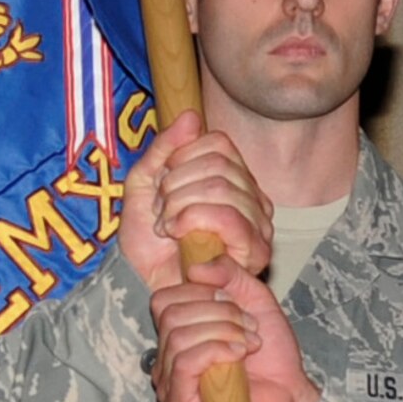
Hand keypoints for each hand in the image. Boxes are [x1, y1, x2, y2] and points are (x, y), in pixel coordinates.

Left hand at [118, 111, 272, 291]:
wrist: (146, 285)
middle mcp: (252, 198)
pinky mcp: (255, 250)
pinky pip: (227, 215)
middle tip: (162, 211)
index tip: (161, 185)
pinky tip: (177, 235)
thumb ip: (164, 150)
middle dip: (176, 185)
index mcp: (232, 179)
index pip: (218, 143)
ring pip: (220, 186)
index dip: (180, 158)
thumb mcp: (144, 186)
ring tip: (167, 227)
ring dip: (179, 205)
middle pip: (218, 163)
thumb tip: (191, 116)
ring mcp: (258, 223)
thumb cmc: (148, 244)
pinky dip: (191, 219)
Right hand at [151, 258, 319, 401]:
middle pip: (171, 315)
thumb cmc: (272, 357)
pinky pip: (185, 362)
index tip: (232, 300)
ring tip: (249, 343)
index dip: (199, 291)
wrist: (291, 395)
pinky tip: (239, 355)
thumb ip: (230, 273)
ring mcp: (170, 383)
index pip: (163, 299)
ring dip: (223, 332)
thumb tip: (196, 268)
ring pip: (178, 337)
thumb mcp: (255, 299)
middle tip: (248, 325)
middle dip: (218, 312)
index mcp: (178, 332)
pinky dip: (216, 350)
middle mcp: (167, 357)